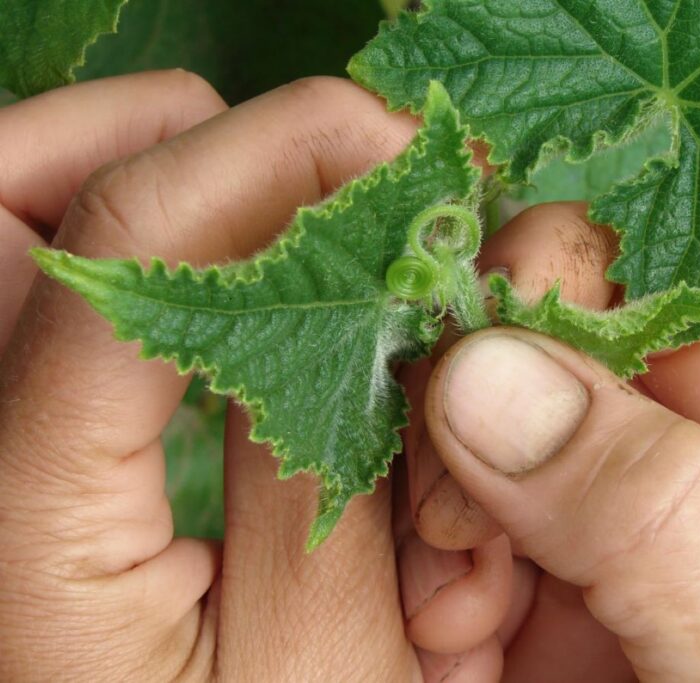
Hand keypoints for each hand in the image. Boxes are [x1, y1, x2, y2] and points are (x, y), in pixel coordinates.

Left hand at [0, 72, 449, 680]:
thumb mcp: (326, 669)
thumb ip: (327, 477)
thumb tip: (360, 299)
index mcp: (18, 534)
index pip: (110, 264)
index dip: (261, 165)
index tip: (392, 149)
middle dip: (164, 138)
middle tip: (317, 166)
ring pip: (13, 231)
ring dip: (155, 188)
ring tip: (289, 220)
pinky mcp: (24, 464)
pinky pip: (57, 307)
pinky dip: (149, 261)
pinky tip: (248, 300)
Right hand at [399, 204, 699, 680]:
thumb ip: (662, 523)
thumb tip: (490, 373)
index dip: (592, 276)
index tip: (490, 315)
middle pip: (575, 336)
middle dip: (496, 383)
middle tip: (461, 481)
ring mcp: (602, 523)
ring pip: (485, 416)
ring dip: (442, 474)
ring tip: (461, 578)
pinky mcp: (521, 585)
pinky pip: (440, 512)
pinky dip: (417, 546)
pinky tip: (449, 614)